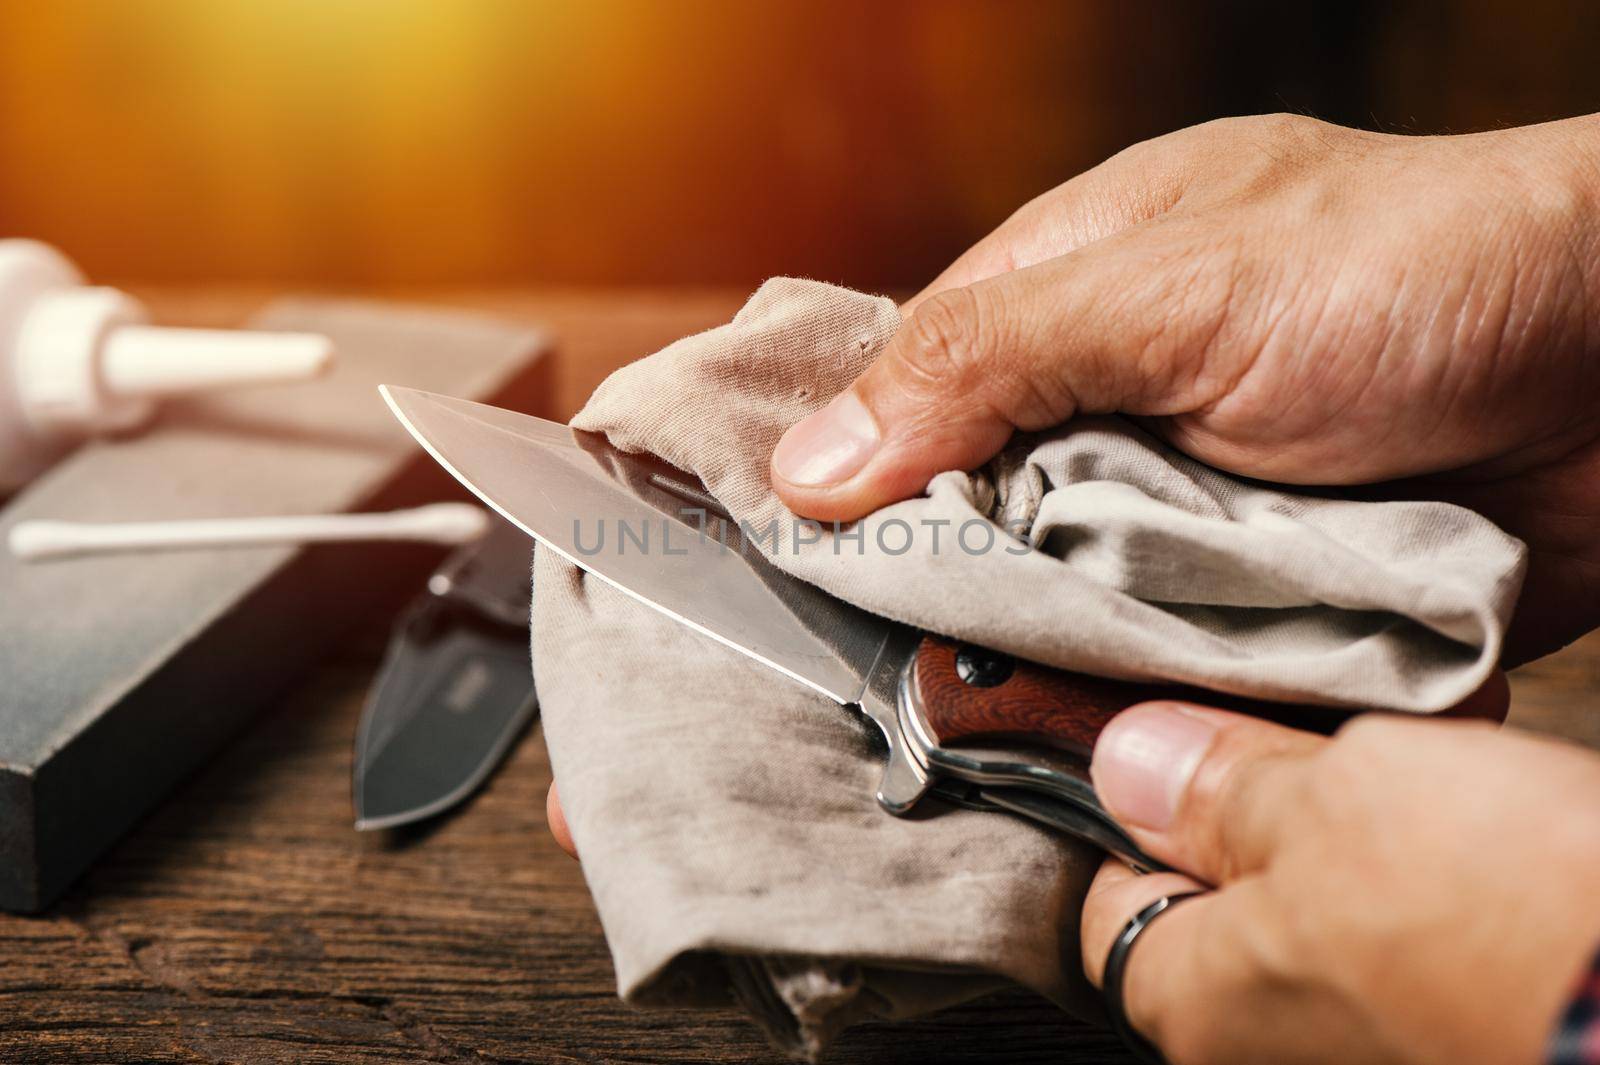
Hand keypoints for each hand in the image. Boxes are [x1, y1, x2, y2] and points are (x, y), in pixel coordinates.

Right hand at [768, 113, 1599, 662]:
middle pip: (976, 519)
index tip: (786, 577)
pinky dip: (1142, 697)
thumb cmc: (1419, 276)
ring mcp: (1186, 510)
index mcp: (1072, 295)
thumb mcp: (1180, 290)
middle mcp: (1115, 407)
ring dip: (1050, 660)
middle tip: (895, 682)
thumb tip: (809, 461)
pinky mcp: (1255, 599)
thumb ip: (991, 360)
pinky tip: (1104, 739)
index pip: (908, 392)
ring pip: (1063, 609)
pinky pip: (1160, 662)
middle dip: (948, 595)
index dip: (845, 480)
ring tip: (995, 728)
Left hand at [1081, 704, 1599, 1064]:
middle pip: (1231, 898)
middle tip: (1323, 728)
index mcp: (1204, 1008)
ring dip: (1372, 815)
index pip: (1108, 900)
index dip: (1136, 808)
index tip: (1183, 740)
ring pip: (1335, 904)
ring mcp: (1377, 1049)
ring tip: (1431, 752)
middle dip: (1275, 798)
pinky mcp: (1462, 1027)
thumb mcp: (1342, 800)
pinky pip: (1420, 932)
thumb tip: (1132, 763)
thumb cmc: (1518, 922)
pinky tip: (1487, 794)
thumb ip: (1223, 789)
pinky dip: (1443, 858)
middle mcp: (1276, 1053)